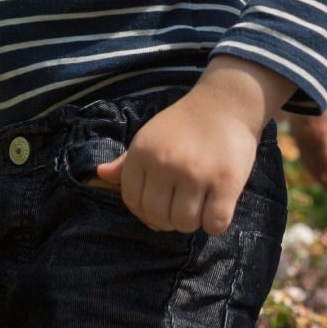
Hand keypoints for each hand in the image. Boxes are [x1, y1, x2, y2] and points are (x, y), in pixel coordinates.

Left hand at [95, 60, 285, 233]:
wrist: (226, 103)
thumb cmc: (185, 124)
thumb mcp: (150, 136)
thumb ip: (127, 161)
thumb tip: (101, 174)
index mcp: (142, 153)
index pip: (133, 202)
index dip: (145, 212)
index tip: (161, 205)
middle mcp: (165, 164)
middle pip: (158, 218)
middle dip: (169, 220)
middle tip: (182, 205)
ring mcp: (195, 174)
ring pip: (185, 224)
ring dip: (193, 221)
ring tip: (200, 203)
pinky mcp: (225, 182)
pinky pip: (214, 224)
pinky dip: (215, 223)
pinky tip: (217, 206)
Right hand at [287, 89, 326, 196]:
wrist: (306, 82)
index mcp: (322, 142)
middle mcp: (308, 144)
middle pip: (317, 170)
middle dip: (326, 182)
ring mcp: (299, 138)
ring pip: (308, 163)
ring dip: (317, 175)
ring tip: (325, 182)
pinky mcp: (295, 132)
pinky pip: (302, 154)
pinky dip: (310, 164)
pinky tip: (314, 165)